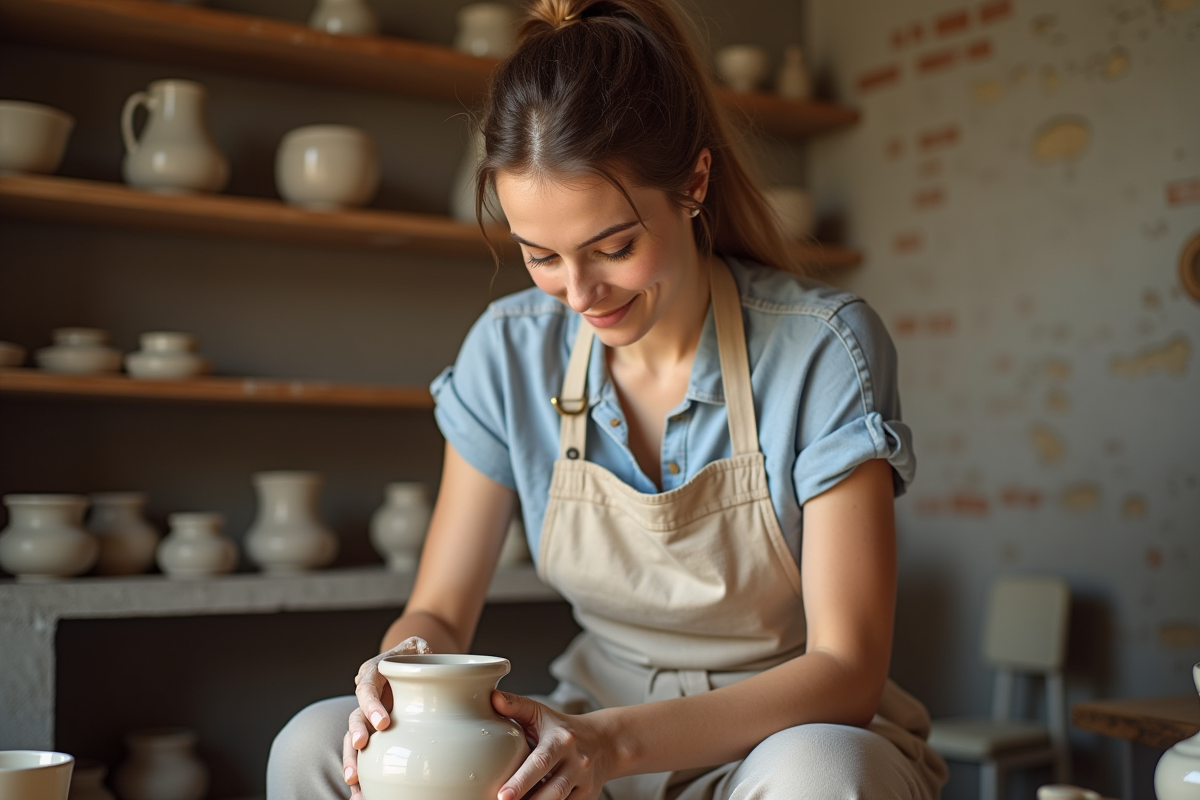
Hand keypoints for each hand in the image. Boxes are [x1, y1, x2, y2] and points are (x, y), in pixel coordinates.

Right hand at [342, 636, 431, 796]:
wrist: (413, 668)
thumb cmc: (417, 658)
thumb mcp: (418, 647)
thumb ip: (421, 649)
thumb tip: (426, 651)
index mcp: (374, 673)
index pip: (368, 688)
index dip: (372, 705)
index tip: (383, 724)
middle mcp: (366, 698)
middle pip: (355, 717)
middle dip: (356, 734)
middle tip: (361, 747)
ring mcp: (368, 718)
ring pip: (353, 741)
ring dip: (352, 760)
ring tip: (353, 781)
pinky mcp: (374, 735)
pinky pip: (364, 755)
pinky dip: (361, 775)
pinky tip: (360, 793)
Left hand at [493, 691, 616, 799]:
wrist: (604, 742)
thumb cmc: (563, 729)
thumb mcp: (541, 713)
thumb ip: (516, 706)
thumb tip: (493, 698)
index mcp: (561, 740)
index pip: (540, 762)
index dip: (521, 781)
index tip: (502, 795)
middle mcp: (576, 761)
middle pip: (552, 789)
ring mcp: (584, 780)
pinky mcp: (588, 795)